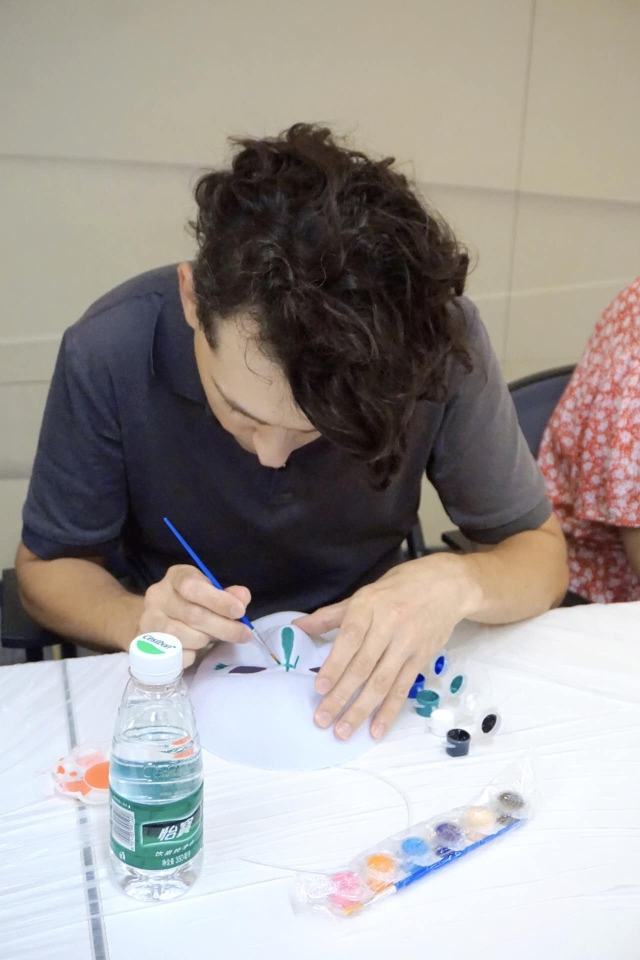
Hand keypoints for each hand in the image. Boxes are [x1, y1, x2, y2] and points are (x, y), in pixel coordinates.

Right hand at [139, 565, 251, 667]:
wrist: (157, 619)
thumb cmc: (191, 603)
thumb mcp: (210, 592)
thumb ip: (228, 595)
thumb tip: (242, 597)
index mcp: (176, 577)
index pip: (192, 586)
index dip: (218, 600)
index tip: (240, 611)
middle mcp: (157, 596)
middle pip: (192, 614)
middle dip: (223, 627)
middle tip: (243, 634)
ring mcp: (148, 620)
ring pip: (182, 636)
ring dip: (206, 640)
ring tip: (215, 638)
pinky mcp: (144, 644)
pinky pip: (173, 654)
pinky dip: (191, 655)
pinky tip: (197, 650)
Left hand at [293, 554, 479, 739]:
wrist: (445, 586)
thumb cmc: (397, 589)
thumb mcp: (363, 596)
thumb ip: (329, 616)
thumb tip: (297, 627)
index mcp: (368, 607)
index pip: (349, 639)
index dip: (335, 664)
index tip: (320, 687)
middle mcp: (388, 626)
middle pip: (363, 666)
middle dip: (341, 696)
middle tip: (322, 719)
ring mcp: (406, 644)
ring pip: (381, 682)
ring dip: (361, 710)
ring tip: (343, 731)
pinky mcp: (421, 659)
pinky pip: (402, 688)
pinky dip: (388, 711)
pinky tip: (375, 730)